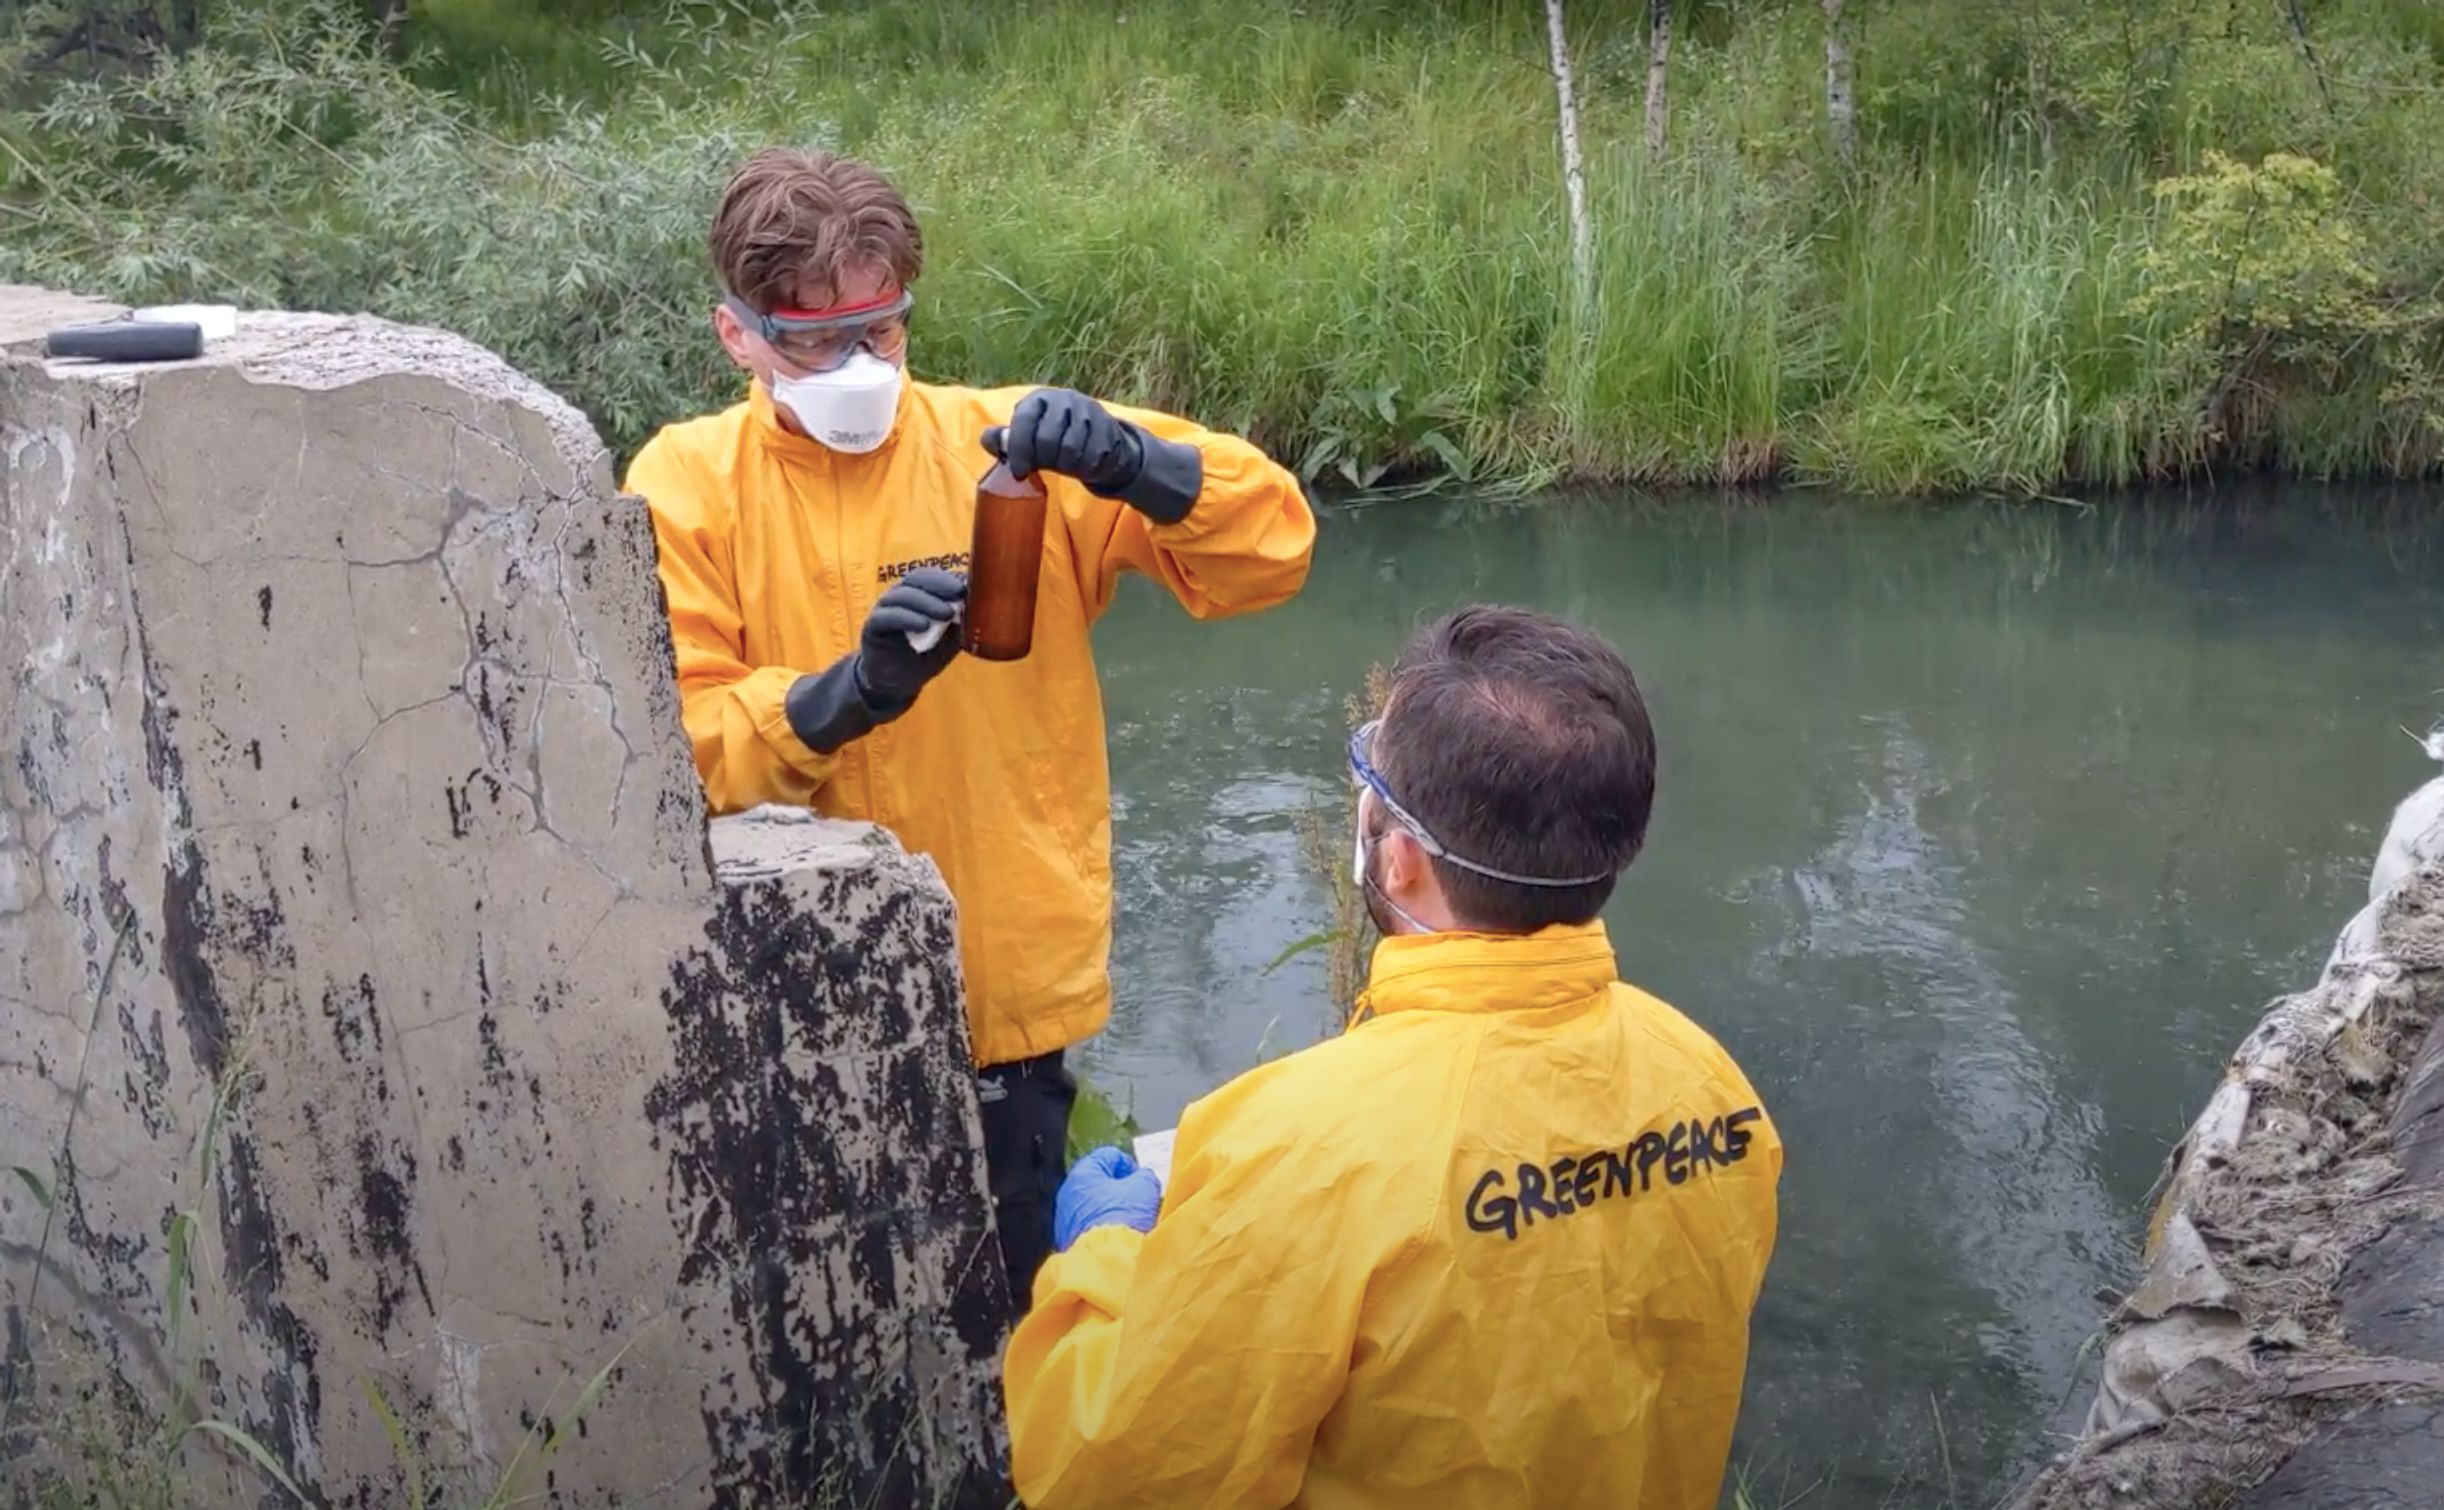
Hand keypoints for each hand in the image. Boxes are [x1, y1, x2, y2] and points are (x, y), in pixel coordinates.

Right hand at [853, 566, 965, 709]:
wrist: (898, 683)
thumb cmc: (926, 654)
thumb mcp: (952, 636)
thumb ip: (963, 619)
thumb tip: (985, 602)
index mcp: (918, 594)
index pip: (931, 576)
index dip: (948, 577)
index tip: (968, 584)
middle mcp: (899, 596)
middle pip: (916, 578)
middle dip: (940, 583)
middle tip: (959, 592)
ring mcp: (884, 609)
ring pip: (902, 595)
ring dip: (926, 602)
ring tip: (946, 613)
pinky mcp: (873, 627)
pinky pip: (888, 616)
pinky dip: (907, 618)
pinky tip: (923, 626)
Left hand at [984, 388, 1143, 493]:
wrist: (1097, 439)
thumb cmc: (1053, 440)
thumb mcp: (1027, 439)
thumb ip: (1005, 440)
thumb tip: (989, 439)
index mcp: (1038, 399)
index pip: (1024, 421)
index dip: (1018, 450)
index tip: (1018, 473)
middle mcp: (1063, 399)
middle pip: (1047, 439)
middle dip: (1043, 460)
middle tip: (1044, 469)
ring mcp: (1087, 410)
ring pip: (1070, 450)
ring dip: (1065, 466)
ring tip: (1065, 466)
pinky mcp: (1107, 425)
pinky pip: (1092, 456)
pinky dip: (1085, 467)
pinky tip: (1083, 465)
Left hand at [1053, 1145, 1162, 1250]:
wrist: (1106, 1260)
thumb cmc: (1124, 1217)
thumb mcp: (1145, 1187)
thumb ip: (1144, 1175)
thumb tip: (1142, 1178)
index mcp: (1083, 1172)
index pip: (1108, 1156)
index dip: (1129, 1165)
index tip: (1140, 1179)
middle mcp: (1068, 1192)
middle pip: (1098, 1181)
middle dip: (1119, 1189)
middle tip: (1137, 1199)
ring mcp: (1065, 1217)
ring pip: (1093, 1205)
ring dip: (1110, 1209)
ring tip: (1129, 1221)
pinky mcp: (1067, 1239)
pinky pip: (1088, 1226)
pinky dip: (1101, 1226)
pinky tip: (1116, 1236)